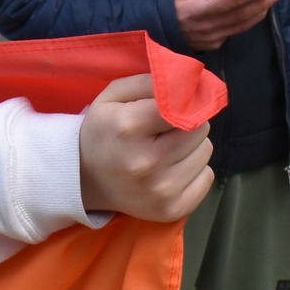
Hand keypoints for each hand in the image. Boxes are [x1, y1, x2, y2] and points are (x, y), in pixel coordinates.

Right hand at [77, 74, 214, 221]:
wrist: (83, 180)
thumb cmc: (104, 131)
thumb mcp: (114, 95)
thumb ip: (151, 82)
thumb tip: (190, 80)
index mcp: (130, 127)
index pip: (184, 107)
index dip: (184, 103)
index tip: (177, 105)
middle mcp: (146, 162)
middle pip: (199, 129)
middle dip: (188, 124)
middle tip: (166, 130)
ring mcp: (160, 190)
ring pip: (206, 152)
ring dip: (191, 147)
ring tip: (166, 150)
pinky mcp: (171, 210)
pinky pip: (207, 178)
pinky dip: (195, 171)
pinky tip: (170, 170)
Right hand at [174, 0, 279, 52]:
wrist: (161, 34)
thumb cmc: (173, 8)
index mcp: (196, 12)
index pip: (223, 6)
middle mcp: (205, 28)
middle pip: (237, 17)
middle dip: (257, 6)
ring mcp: (211, 38)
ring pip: (239, 27)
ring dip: (257, 15)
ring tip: (268, 3)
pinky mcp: (214, 44)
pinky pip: (234, 32)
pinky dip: (247, 23)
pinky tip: (256, 13)